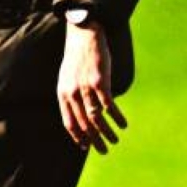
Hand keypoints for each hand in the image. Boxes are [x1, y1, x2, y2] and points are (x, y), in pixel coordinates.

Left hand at [57, 24, 127, 154]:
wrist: (83, 35)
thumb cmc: (77, 57)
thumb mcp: (66, 78)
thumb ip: (71, 95)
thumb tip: (81, 113)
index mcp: (63, 94)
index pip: (69, 123)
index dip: (78, 137)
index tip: (86, 147)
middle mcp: (72, 93)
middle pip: (83, 124)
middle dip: (94, 140)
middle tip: (104, 150)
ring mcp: (85, 88)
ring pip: (96, 118)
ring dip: (107, 132)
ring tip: (115, 140)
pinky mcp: (100, 82)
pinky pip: (109, 105)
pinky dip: (117, 117)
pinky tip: (123, 124)